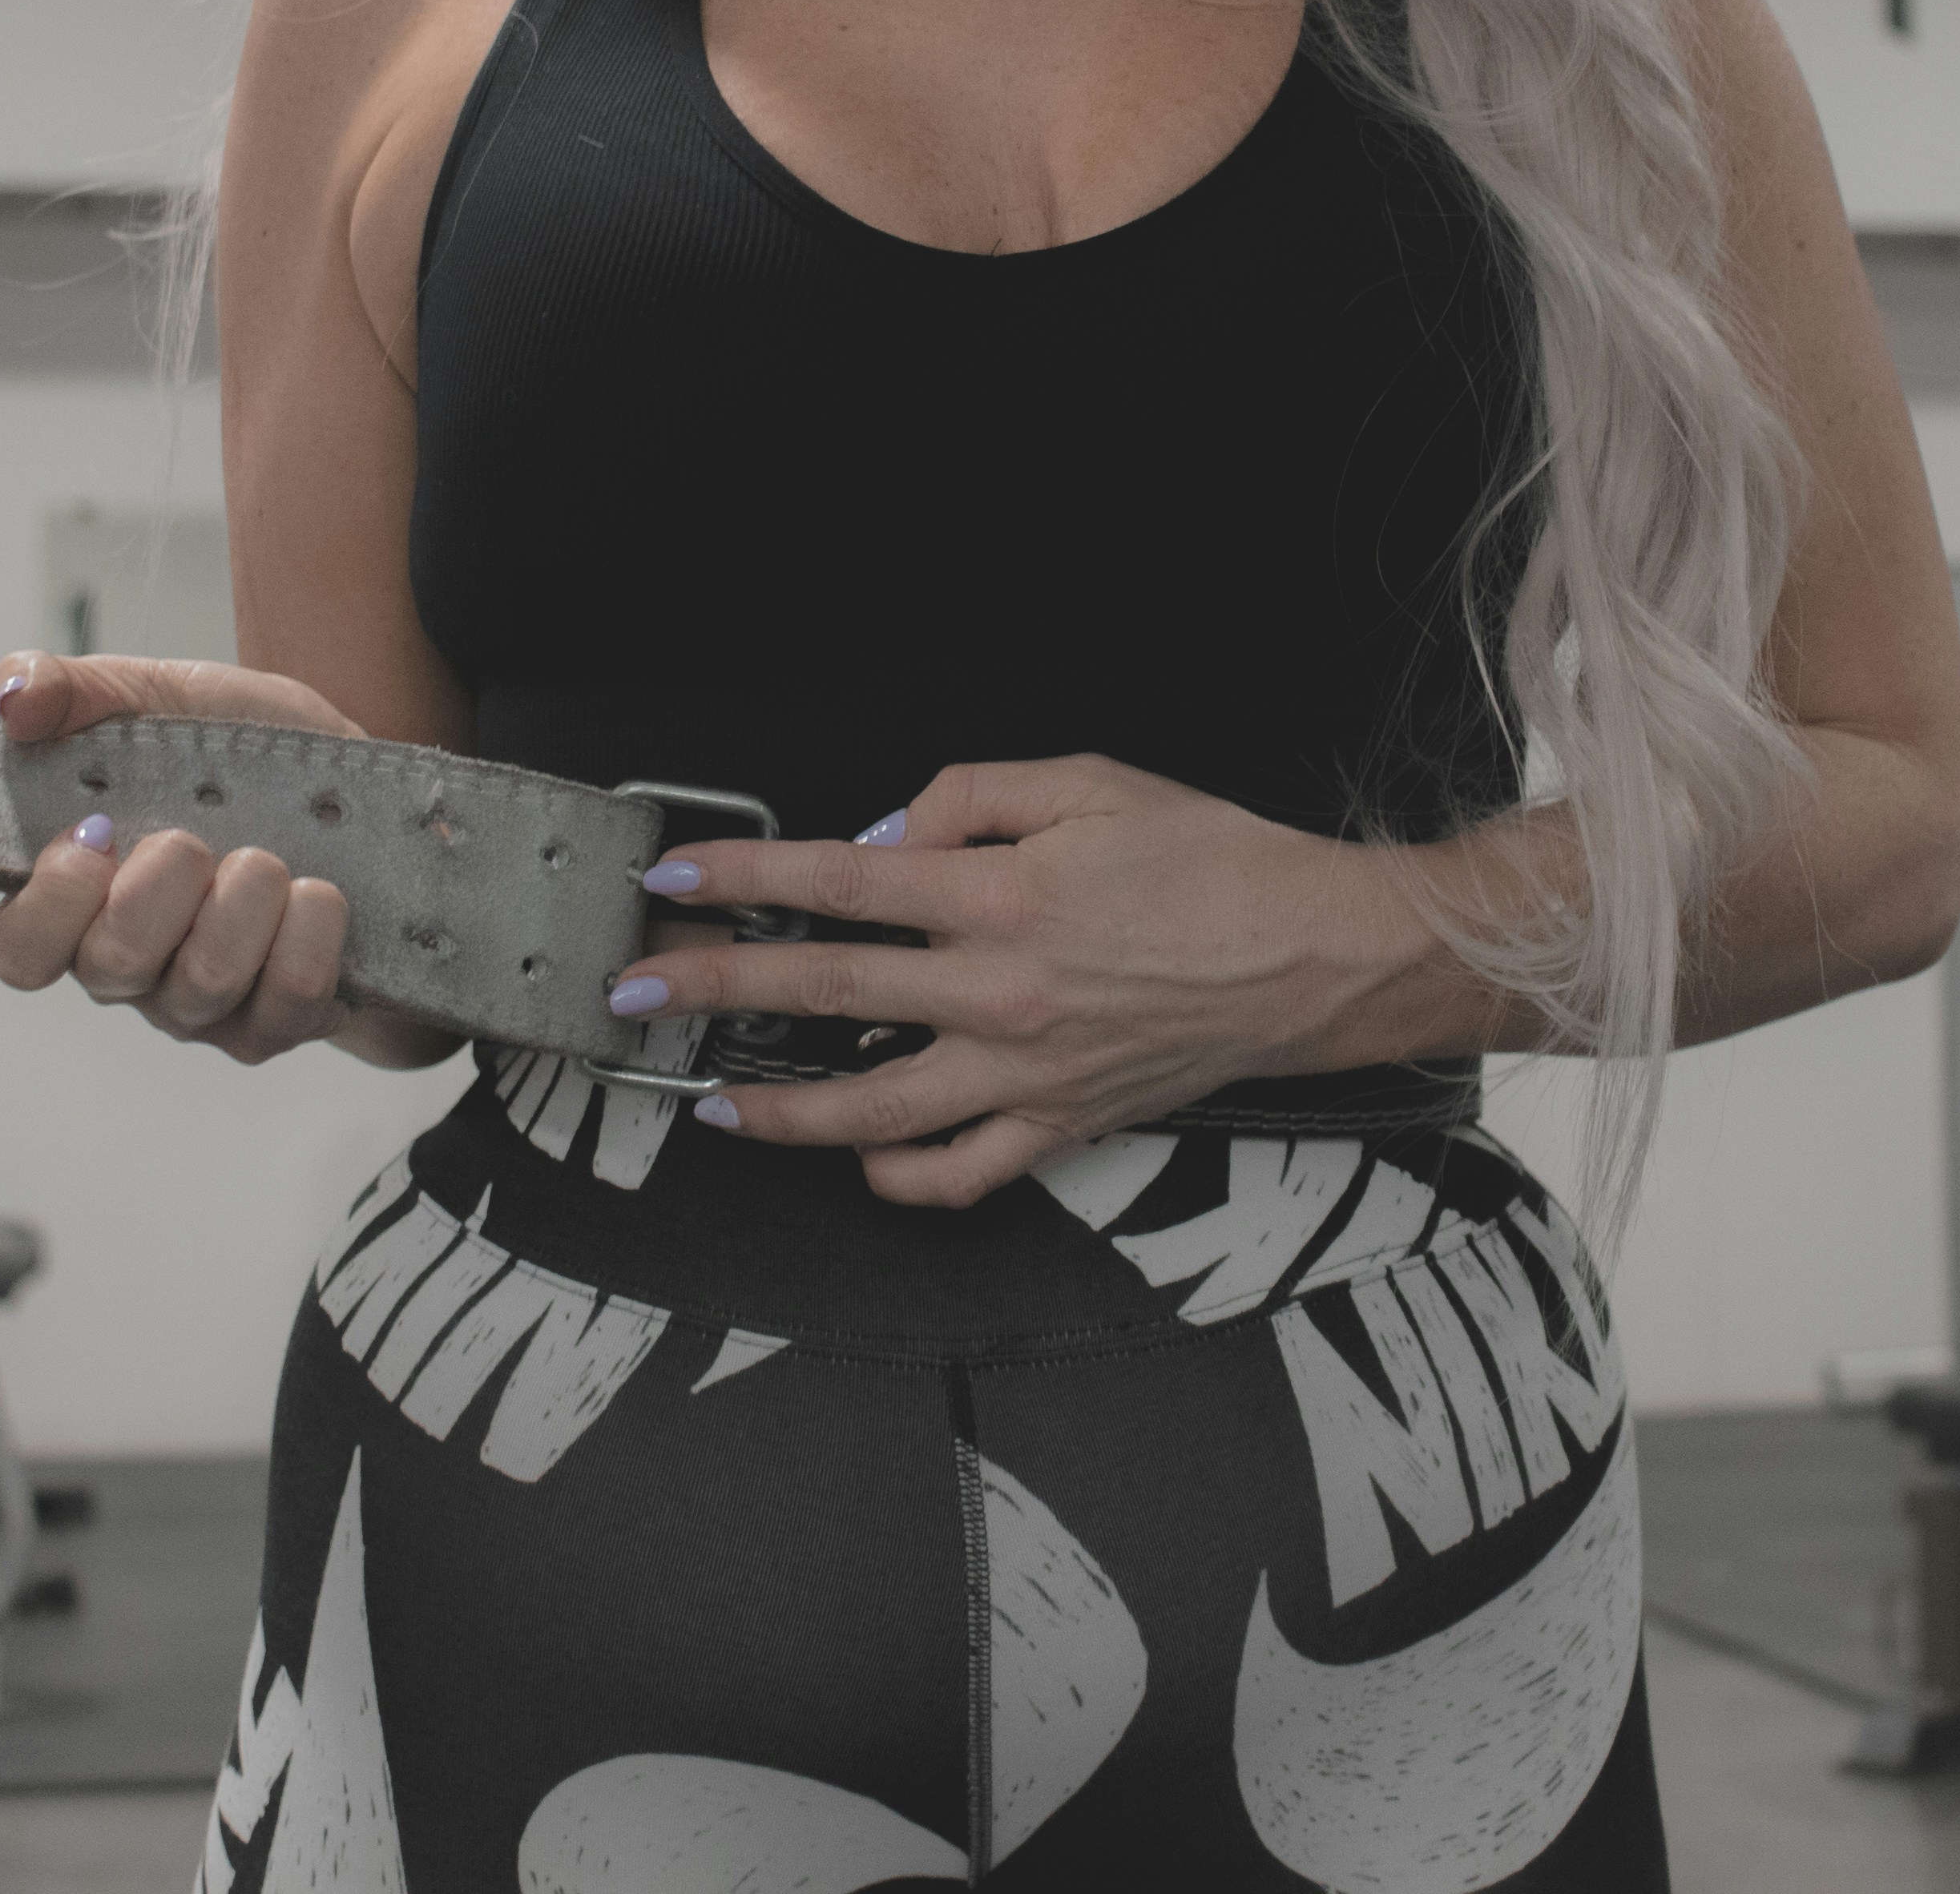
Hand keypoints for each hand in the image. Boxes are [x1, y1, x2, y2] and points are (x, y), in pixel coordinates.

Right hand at [0, 653, 457, 1071]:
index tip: (96, 833)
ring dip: (241, 906)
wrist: (360, 786)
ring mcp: (205, 1002)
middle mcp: (131, 963)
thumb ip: (72, 690)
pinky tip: (320, 893)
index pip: (21, 948)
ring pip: (200, 988)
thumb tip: (13, 696)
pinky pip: (285, 1004)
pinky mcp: (281, 1020)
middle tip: (192, 840)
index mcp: (81, 894)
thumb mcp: (158, 696)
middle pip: (108, 970)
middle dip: (156, 894)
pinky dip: (307, 936)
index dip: (47, 905)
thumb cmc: (240, 753)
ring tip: (268, 859)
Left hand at [599, 756, 1485, 1207]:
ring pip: (871, 1111)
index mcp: (1004, 894)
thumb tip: (885, 835)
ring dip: (777, 1108)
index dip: (743, 879)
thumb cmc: (1219, 862)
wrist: (1319, 953)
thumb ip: (973, 796)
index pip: (838, 882)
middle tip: (640, 992)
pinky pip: (960, 1174)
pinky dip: (898, 1177)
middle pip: (823, 990)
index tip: (676, 882)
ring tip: (715, 1100)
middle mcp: (1002, 991)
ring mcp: (1028, 1071)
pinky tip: (858, 1159)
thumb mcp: (1093, 781)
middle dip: (713, 989)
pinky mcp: (1063, 1124)